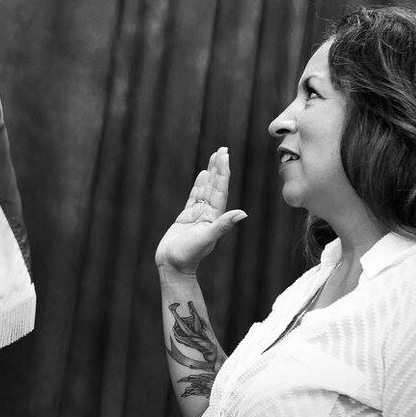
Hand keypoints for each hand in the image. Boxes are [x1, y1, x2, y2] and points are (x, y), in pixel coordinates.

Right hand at [155, 147, 246, 274]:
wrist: (173, 267)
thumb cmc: (188, 256)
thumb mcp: (206, 239)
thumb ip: (223, 225)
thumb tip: (243, 213)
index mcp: (215, 217)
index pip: (221, 189)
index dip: (223, 172)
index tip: (225, 155)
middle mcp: (209, 214)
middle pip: (215, 186)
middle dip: (219, 167)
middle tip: (222, 149)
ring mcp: (198, 215)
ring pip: (205, 189)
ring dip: (211, 173)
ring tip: (215, 157)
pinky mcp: (186, 217)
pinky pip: (194, 197)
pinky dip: (199, 185)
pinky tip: (203, 175)